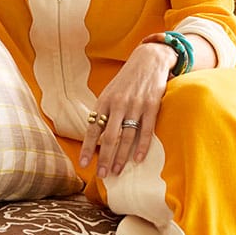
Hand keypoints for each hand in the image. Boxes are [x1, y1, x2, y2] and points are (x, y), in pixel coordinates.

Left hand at [78, 42, 174, 178]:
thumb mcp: (111, 92)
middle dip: (105, 158)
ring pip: (127, 136)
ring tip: (117, 172)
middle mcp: (118, 104)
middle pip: (110, 137)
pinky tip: (137, 160)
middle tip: (102, 176)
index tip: (84, 164)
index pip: (93, 128)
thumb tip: (96, 137)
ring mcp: (136, 105)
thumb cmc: (127, 80)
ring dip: (121, 157)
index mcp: (105, 101)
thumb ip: (104, 112)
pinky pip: (146, 130)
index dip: (88, 147)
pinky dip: (142, 146)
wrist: (149, 59)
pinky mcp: (152, 104)